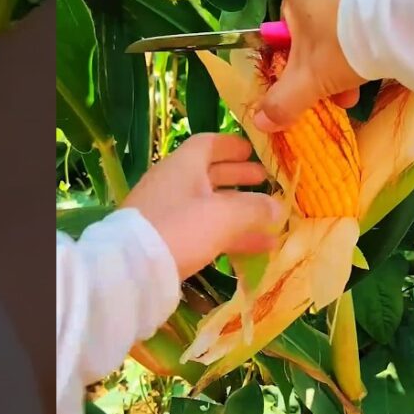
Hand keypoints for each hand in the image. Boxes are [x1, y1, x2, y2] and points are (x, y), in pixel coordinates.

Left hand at [124, 133, 283, 278]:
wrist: (134, 269)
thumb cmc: (182, 228)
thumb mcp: (225, 215)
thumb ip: (255, 208)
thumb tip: (279, 207)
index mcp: (183, 165)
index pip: (208, 144)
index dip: (232, 146)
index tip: (254, 151)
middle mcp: (174, 184)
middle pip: (211, 174)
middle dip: (239, 177)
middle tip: (266, 181)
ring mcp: (170, 213)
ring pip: (210, 205)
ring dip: (240, 210)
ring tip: (270, 218)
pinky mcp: (169, 240)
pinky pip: (206, 231)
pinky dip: (231, 234)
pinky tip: (259, 247)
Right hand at [255, 0, 375, 132]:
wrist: (399, 13)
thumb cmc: (341, 42)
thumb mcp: (308, 80)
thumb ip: (283, 101)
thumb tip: (261, 122)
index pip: (289, 32)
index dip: (302, 66)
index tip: (319, 88)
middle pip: (320, 27)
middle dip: (332, 65)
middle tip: (348, 93)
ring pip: (347, 19)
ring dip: (354, 50)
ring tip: (371, 75)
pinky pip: (371, 6)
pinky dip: (375, 28)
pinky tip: (386, 47)